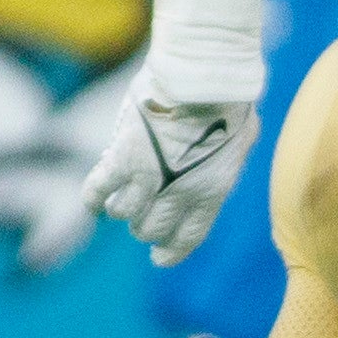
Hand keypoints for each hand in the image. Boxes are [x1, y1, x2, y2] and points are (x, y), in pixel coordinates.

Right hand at [81, 0, 267, 265]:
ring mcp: (150, 178)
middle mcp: (180, 193)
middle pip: (152, 228)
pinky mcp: (123, 158)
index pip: (188, 237)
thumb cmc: (228, 99)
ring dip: (120, 209)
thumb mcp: (244, 134)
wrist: (204, 80)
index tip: (159, 257)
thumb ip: (235, 150)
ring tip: (118, 202)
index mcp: (212, 191)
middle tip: (139, 220)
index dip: (171, 252)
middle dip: (144, 227)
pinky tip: (93, 200)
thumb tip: (238, 145)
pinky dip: (93, 197)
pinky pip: (98, 190)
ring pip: (125, 213)